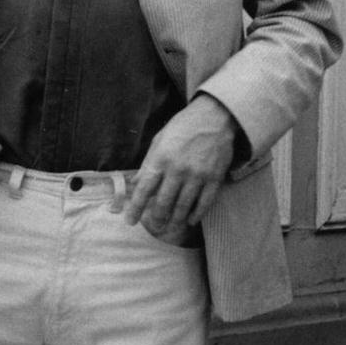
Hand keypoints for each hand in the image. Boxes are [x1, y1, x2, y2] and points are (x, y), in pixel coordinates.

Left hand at [126, 95, 238, 240]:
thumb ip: (148, 163)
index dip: (136, 207)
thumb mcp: (159, 140)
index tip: (130, 220)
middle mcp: (178, 169)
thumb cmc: (183, 127)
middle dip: (157, 217)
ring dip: (175, 219)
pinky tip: (190, 220)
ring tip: (170, 227)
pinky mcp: (214, 177)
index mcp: (161, 159)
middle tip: (153, 227)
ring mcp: (198, 175)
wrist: (214, 117)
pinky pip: (205, 202)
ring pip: (184, 205)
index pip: (145, 189)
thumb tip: (135, 183)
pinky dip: (197, 214)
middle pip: (164, 201)